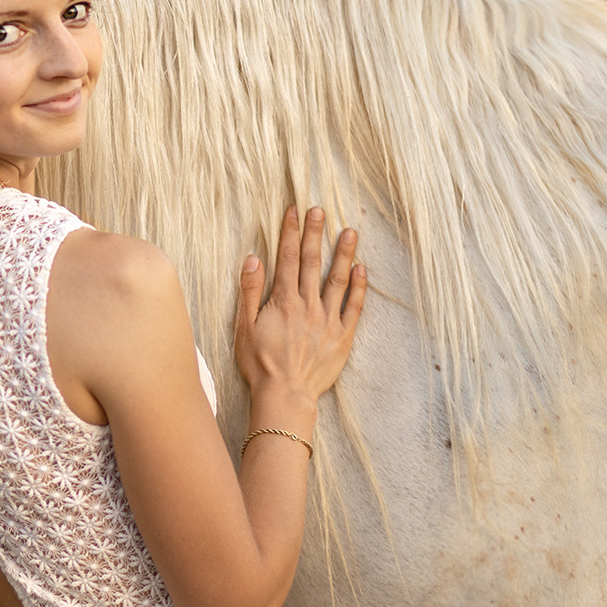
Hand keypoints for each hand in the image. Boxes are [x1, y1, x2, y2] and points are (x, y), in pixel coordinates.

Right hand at [233, 206, 365, 406]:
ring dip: (343, 254)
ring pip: (338, 280)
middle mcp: (308, 305)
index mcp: (284, 301)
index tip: (294, 210)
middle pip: (313, 262)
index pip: (288, 258)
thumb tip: (253, 259)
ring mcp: (328, 320)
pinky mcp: (342, 336)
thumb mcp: (244, 327)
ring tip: (350, 231)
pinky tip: (362, 269)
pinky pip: (354, 307)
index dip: (290, 232)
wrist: (285, 396)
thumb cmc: (260, 364)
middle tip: (320, 210)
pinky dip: (359, 287)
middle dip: (315, 233)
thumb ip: (249, 291)